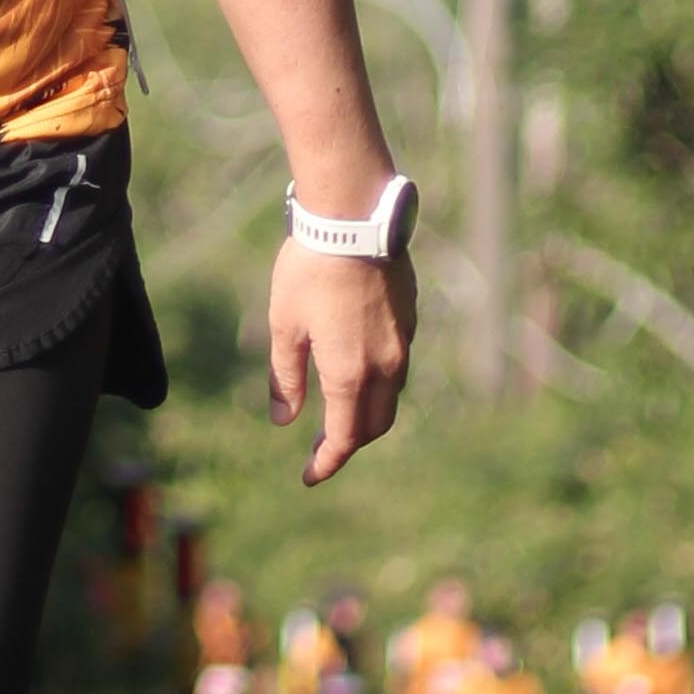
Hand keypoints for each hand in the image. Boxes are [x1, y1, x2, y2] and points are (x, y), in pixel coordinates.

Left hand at [267, 238, 411, 487]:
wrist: (354, 218)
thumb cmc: (310, 270)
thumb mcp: (284, 326)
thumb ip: (286, 378)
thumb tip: (285, 421)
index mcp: (350, 374)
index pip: (345, 438)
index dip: (327, 462)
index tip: (310, 475)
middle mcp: (385, 366)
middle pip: (374, 424)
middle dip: (350, 442)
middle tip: (323, 447)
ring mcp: (402, 343)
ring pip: (391, 396)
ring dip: (368, 412)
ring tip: (339, 410)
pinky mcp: (409, 319)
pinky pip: (397, 365)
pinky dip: (379, 381)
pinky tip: (357, 365)